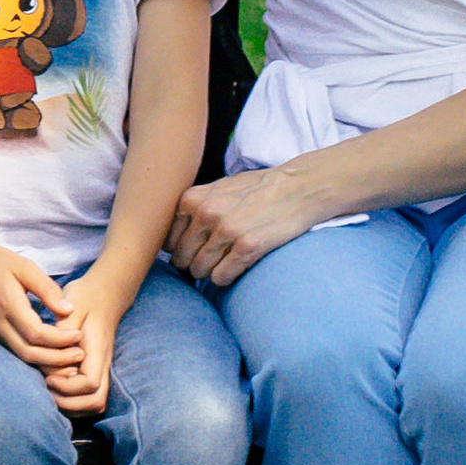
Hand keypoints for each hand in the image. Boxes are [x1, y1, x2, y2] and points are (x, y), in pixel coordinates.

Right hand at [0, 229, 73, 367]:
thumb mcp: (23, 265)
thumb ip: (46, 288)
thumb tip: (68, 310)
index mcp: (8, 305)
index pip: (37, 334)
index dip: (60, 340)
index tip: (79, 335)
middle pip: (29, 354)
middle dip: (57, 360)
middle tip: (80, 355)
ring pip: (21, 356)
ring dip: (47, 363)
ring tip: (70, 360)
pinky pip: (15, 350)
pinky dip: (34, 356)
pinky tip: (50, 354)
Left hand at [39, 276, 118, 414]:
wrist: (104, 293)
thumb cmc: (87, 297)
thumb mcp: (74, 304)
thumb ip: (64, 327)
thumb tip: (54, 348)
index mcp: (97, 350)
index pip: (90, 383)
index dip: (68, 387)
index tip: (49, 377)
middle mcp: (102, 364)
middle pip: (97, 401)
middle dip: (70, 404)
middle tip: (48, 388)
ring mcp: (100, 368)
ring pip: (96, 403)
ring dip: (73, 405)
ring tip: (51, 390)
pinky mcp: (94, 369)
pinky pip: (90, 396)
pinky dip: (75, 401)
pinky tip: (57, 387)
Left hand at [168, 163, 324, 288]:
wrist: (297, 187)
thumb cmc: (257, 189)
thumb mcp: (218, 189)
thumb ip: (194, 208)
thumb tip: (171, 238)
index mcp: (193, 199)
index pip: (168, 240)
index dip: (180, 250)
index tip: (194, 251)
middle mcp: (206, 214)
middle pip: (182, 259)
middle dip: (193, 264)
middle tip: (210, 261)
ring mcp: (226, 230)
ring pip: (199, 271)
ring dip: (210, 272)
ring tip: (225, 262)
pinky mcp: (247, 246)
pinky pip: (221, 277)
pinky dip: (226, 277)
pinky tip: (236, 267)